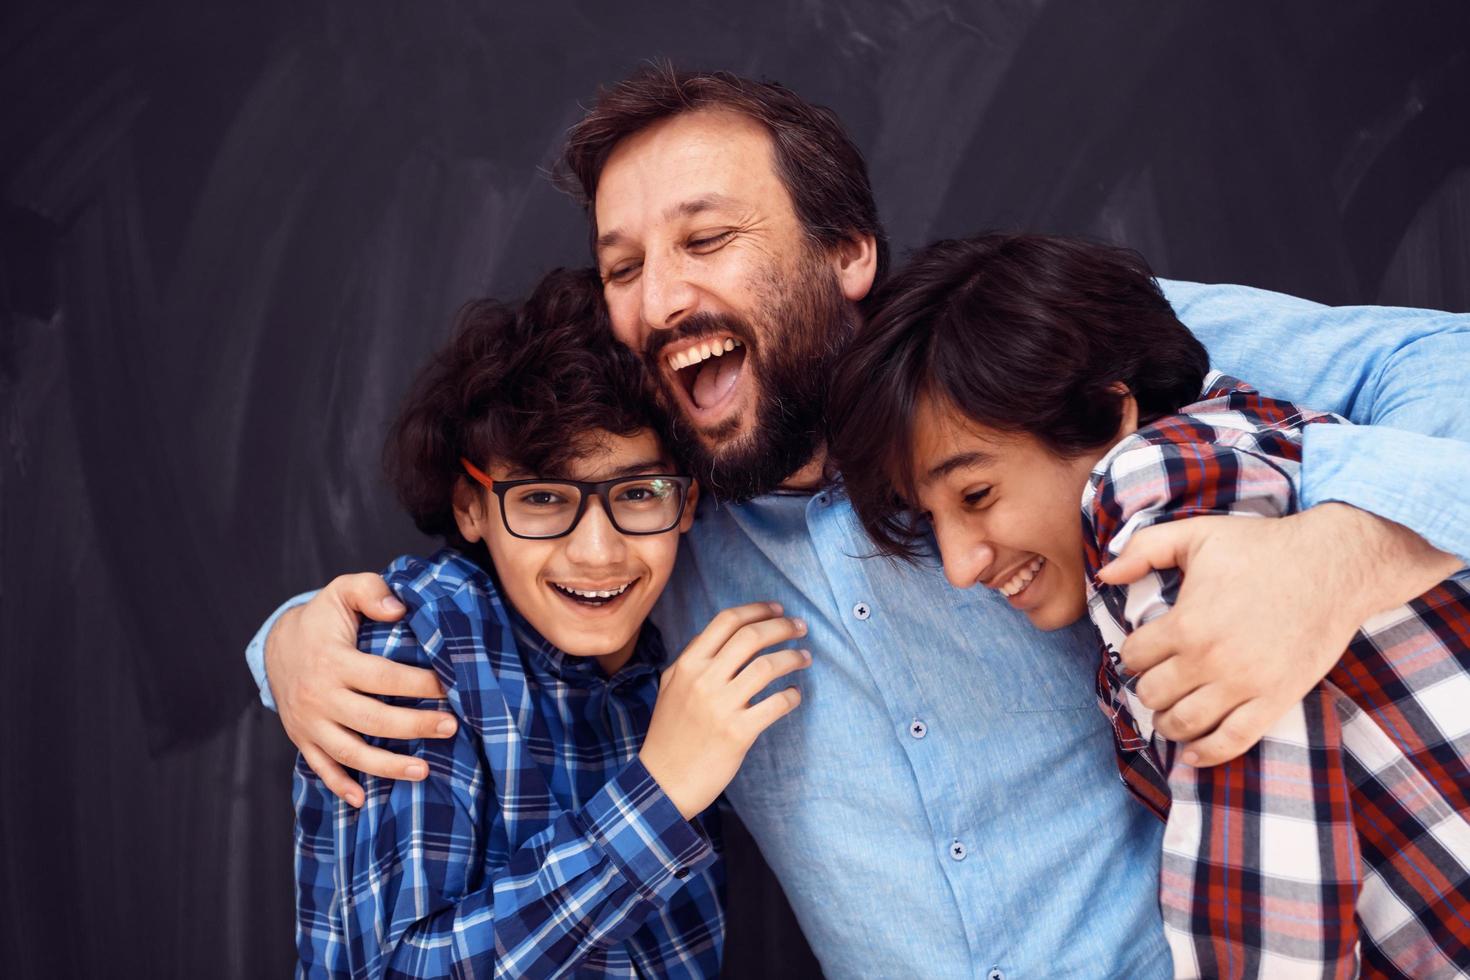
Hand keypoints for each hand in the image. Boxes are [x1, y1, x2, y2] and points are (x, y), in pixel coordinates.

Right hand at [266, 573, 457, 806]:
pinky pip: (320, 767)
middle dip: (415, 726)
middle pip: (373, 720)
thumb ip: (372, 591)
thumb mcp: (342, 590)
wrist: (274, 643)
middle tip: (452, 727)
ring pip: (349, 752)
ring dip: (387, 766)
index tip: (451, 686)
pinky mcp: (301, 738)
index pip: (384, 678)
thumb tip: (400, 609)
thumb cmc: (322, 618)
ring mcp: (308, 722)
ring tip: (424, 771)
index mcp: (333, 661)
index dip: (420, 685)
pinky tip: (363, 800)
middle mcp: (319, 696)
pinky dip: (340, 786)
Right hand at [639, 603, 810, 818]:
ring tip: (804, 657)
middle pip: (752, 637)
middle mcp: (704, 680)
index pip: (727, 621)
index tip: (778, 609)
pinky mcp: (738, 733)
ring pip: (768, 666)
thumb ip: (693, 658)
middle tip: (801, 627)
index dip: (757, 610)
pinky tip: (794, 694)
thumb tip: (725, 635)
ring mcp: (721, 706)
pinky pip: (776, 704)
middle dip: (783, 626)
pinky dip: (792, 696)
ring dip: (792, 657)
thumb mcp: (671, 686)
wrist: (664, 782)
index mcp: (688, 664)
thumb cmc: (669, 733)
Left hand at [1097, 503, 1460, 766]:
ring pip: (1183, 723)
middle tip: (1155, 680)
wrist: (1333, 566)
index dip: (1131, 654)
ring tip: (1167, 713)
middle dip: (1147, 688)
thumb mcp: (1196, 534)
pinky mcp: (1275, 700)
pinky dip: (1206, 754)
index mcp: (1186, 623)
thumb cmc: (1261, 546)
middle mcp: (1209, 660)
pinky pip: (1232, 741)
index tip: (1141, 651)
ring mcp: (1243, 685)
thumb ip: (1143, 549)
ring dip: (1167, 723)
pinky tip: (1192, 753)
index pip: (1133, 656)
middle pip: (1153, 693)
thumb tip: (1104, 575)